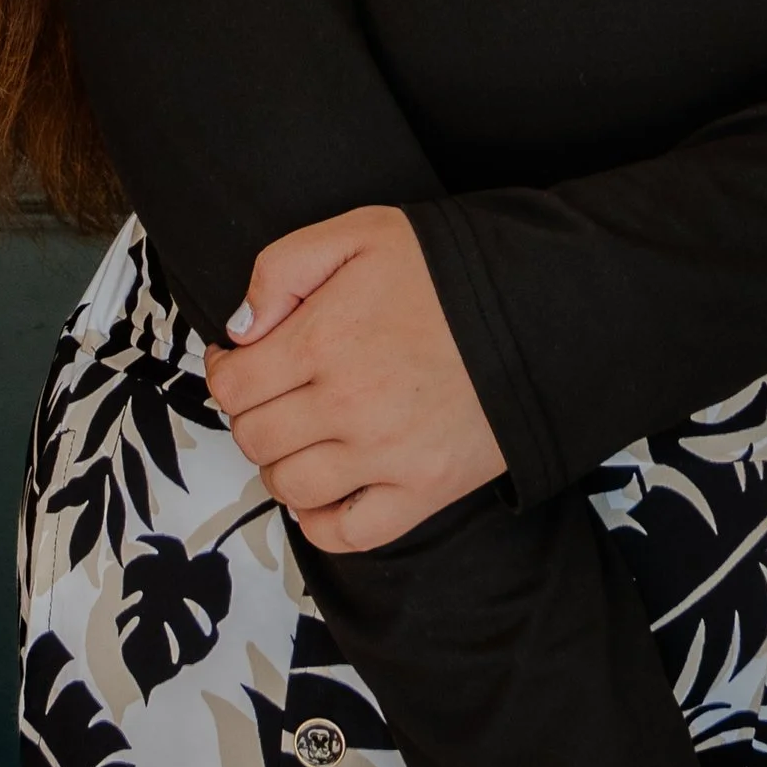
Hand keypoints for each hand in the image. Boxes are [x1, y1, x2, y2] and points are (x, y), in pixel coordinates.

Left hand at [204, 204, 505, 551]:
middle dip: (253, 414)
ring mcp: (386, 457)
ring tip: (304, 434)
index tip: (240, 361)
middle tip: (277, 392)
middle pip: (255, 438)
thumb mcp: (360, 231)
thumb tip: (240, 330)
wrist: (540, 309)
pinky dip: (322, 522)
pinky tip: (328, 488)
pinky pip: (348, 534)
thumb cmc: (449, 270)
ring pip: (290, 487)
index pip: (233, 385)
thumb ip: (283, 267)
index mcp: (324, 340)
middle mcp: (347, 406)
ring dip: (283, 463)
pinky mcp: (424, 491)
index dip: (226, 371)